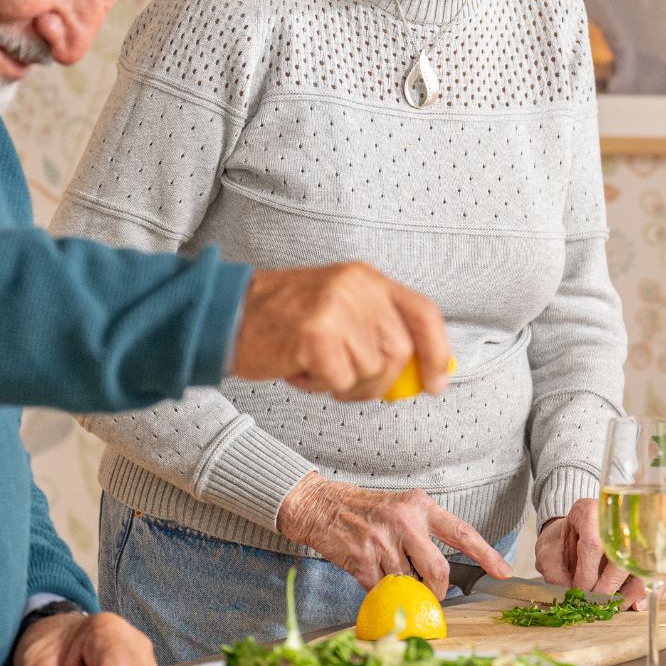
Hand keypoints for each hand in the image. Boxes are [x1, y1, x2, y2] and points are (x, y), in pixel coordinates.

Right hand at [229, 261, 450, 401]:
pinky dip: (319, 386)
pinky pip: (340, 382)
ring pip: (371, 372)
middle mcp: (357, 287)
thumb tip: (423, 374)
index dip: (438, 351)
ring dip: (343, 384)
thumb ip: (379, 333)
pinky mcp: (316, 333)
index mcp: (367, 279)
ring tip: (312, 363)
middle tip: (343, 381)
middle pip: (399, 352)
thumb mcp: (340, 311)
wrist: (228, 316)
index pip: (424, 313)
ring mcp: (337, 308)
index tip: (437, 383)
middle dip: (378, 382)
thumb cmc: (284, 322)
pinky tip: (298, 368)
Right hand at [275, 475, 510, 595]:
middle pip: (439, 570)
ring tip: (393, 576)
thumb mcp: (401, 508)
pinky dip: (381, 593)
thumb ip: (424, 533)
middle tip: (434, 597)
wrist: (322, 506)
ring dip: (405, 591)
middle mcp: (405, 521)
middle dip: (439, 592)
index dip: (486, 553)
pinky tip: (373, 577)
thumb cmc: (366, 510)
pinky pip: (382, 590)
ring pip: (409, 584)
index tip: (503, 570)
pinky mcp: (362, 559)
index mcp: (421, 506)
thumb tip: (444, 572)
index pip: (462, 531)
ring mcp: (382, 541)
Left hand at [535, 497, 646, 610]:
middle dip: (609, 586)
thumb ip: (554, 573)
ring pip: (644, 562)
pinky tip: (638, 605)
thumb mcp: (548, 551)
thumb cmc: (563, 540)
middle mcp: (617, 516)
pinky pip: (657, 568)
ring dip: (632, 592)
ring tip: (617, 607)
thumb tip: (568, 596)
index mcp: (589, 512)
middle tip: (598, 605)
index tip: (581, 594)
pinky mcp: (649, 544)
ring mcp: (637, 528)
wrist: (577, 529)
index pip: (593, 544)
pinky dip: (650, 589)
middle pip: (622, 553)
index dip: (588, 574)